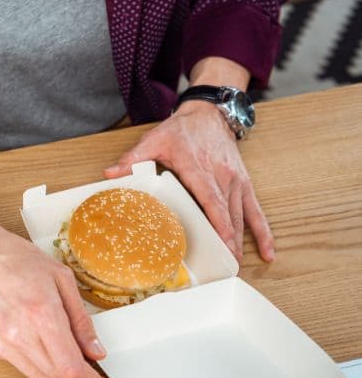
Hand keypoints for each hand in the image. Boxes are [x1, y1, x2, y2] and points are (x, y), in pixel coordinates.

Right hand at [0, 218, 118, 377]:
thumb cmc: (16, 259)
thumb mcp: (61, 278)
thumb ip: (81, 320)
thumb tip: (96, 351)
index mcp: (42, 314)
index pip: (71, 368)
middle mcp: (18, 334)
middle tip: (91, 366)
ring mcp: (1, 343)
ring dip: (58, 372)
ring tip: (63, 348)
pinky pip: (22, 366)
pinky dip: (37, 361)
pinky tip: (36, 337)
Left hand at [103, 101, 273, 261]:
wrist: (209, 113)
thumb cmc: (182, 130)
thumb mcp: (153, 140)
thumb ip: (133, 159)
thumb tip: (110, 174)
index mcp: (198, 168)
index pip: (210, 197)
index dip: (218, 219)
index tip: (223, 239)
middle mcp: (221, 175)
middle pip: (228, 211)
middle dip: (229, 239)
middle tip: (227, 265)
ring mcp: (235, 181)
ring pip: (242, 214)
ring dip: (242, 240)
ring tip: (237, 264)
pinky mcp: (244, 183)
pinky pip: (256, 210)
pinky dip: (263, 231)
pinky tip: (267, 251)